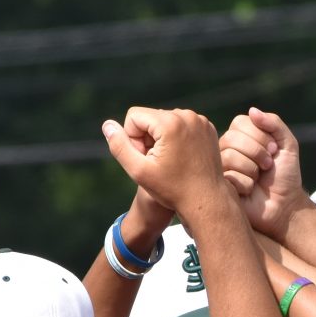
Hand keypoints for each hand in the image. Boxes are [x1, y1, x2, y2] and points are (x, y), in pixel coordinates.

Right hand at [102, 108, 228, 222]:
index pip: (133, 117)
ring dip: (161, 138)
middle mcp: (186, 116)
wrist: (208, 201)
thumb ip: (119, 146)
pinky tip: (182, 158)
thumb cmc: (173, 190)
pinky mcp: (207, 127)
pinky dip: (177, 138)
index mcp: (169, 123)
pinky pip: (181, 125)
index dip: (133, 139)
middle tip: (158, 163)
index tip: (145, 159)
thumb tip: (107, 125)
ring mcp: (200, 120)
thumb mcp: (139, 171)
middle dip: (147, 138)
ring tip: (170, 162)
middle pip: (150, 117)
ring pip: (165, 121)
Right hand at [218, 107, 310, 240]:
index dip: (259, 136)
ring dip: (252, 169)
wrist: (285, 205)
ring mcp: (221, 168)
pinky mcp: (220, 186)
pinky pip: (229, 177)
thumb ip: (274, 123)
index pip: (239, 122)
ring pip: (229, 157)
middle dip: (257, 152)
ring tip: (259, 179)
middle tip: (268, 166)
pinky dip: (247, 184)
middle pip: (231, 138)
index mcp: (240, 136)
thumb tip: (252, 110)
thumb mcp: (287, 144)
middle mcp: (227, 149)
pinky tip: (250, 191)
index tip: (274, 150)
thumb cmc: (285, 175)